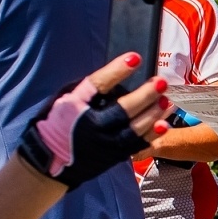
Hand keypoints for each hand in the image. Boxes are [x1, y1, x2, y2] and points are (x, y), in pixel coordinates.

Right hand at [17, 52, 170, 187]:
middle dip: (144, 95)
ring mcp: (103, 143)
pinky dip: (151, 135)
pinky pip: (136, 146)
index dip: (116, 71)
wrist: (50, 160)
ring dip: (153, 115)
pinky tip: (164, 124)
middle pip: (122, 110)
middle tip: (161, 82)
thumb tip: (117, 75)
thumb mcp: (65, 101)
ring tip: (166, 101)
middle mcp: (89, 125)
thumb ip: (88, 92)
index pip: (97, 84)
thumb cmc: (59, 124)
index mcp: (75, 105)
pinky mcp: (112, 156)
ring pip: (133, 130)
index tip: (135, 58)